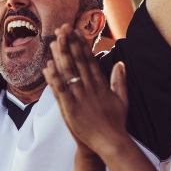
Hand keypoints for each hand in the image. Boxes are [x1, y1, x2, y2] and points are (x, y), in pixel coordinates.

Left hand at [43, 25, 129, 154]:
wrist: (110, 142)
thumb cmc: (116, 123)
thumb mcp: (122, 99)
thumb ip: (119, 81)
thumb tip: (120, 64)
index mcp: (101, 85)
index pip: (90, 60)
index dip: (82, 45)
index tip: (76, 32)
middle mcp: (90, 88)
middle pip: (78, 62)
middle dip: (70, 44)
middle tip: (62, 28)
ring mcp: (80, 97)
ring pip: (68, 72)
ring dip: (61, 55)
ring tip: (54, 40)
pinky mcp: (71, 108)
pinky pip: (61, 90)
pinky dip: (55, 78)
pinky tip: (48, 66)